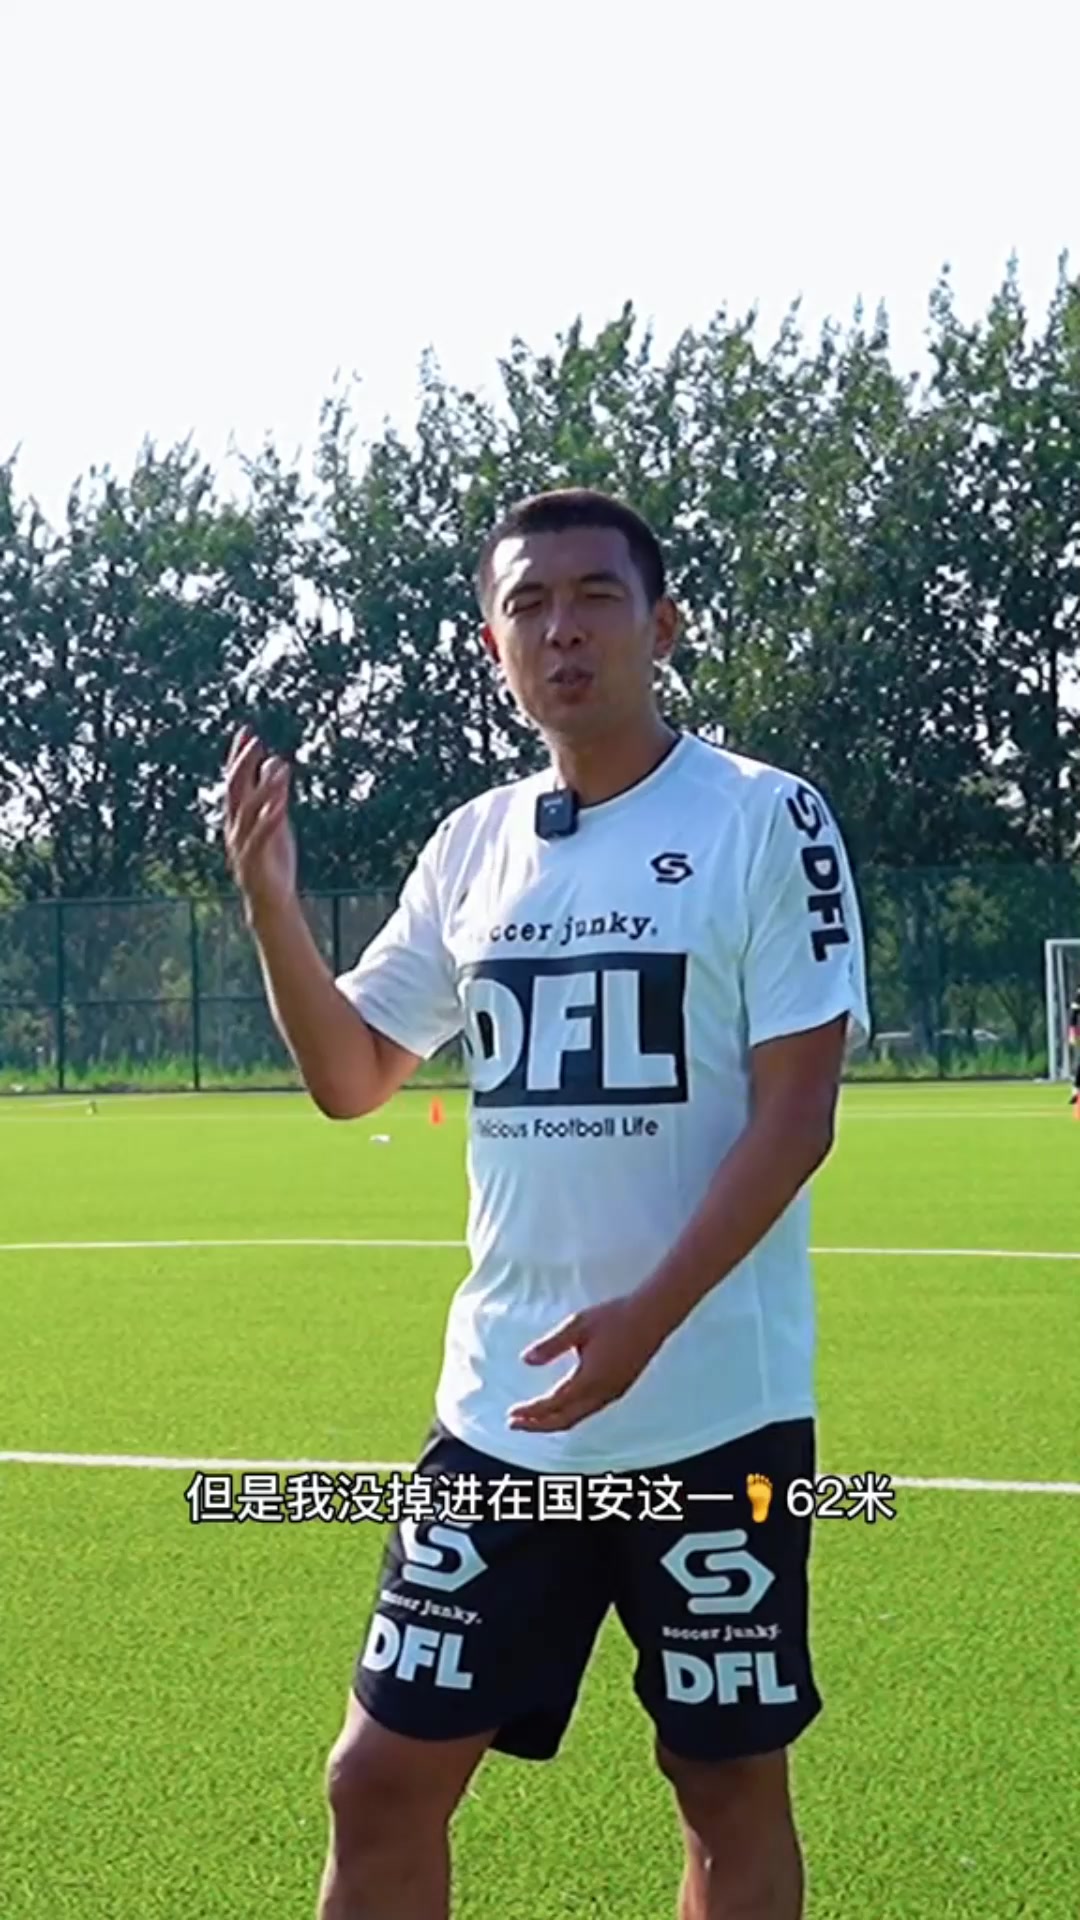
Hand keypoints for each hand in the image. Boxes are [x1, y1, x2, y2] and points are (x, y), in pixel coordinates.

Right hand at [223, 726, 296, 917]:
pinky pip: (259, 837)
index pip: (235, 780)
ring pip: (247, 810)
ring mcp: (241, 845)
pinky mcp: (253, 861)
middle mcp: (234, 828)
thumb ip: (274, 795)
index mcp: (238, 818)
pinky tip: (281, 804)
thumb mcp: (276, 822)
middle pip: (234, 790)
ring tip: (279, 766)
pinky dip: (269, 819)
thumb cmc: (272, 861)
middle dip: (243, 764)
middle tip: (255, 740)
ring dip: (263, 787)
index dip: (239, 756)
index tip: (247, 731)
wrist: (270, 901)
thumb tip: (275, 763)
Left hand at [507, 1295, 666, 1433]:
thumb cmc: (614, 1317)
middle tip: (514, 1424)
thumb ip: (551, 1346)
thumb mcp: (577, 1326)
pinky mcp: (619, 1388)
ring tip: (532, 1419)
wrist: (652, 1316)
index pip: (553, 1405)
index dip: (531, 1412)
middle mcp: (602, 1394)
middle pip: (565, 1421)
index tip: (512, 1415)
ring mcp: (613, 1393)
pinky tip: (561, 1407)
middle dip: (538, 1425)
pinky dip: (569, 1415)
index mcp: (589, 1380)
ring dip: (553, 1421)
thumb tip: (525, 1360)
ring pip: (578, 1418)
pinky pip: (589, 1411)